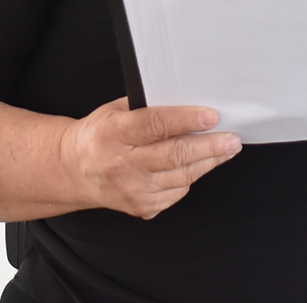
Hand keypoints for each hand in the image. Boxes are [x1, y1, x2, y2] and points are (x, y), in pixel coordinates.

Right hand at [55, 97, 240, 218]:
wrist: (74, 171)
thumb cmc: (100, 136)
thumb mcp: (116, 110)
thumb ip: (148, 106)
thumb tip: (189, 101)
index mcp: (114, 133)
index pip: (155, 125)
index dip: (186, 120)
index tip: (212, 117)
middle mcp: (122, 164)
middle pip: (174, 155)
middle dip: (210, 146)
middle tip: (232, 139)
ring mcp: (132, 189)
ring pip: (181, 176)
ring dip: (209, 162)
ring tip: (226, 149)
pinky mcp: (140, 206)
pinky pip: (176, 192)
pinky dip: (191, 177)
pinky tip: (198, 165)